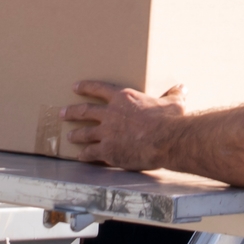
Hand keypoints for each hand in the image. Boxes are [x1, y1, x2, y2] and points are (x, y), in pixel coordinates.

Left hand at [64, 79, 187, 169]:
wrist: (165, 139)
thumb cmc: (169, 119)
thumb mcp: (174, 103)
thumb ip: (174, 95)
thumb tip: (182, 88)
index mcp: (124, 98)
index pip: (99, 89)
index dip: (86, 87)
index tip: (75, 87)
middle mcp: (110, 114)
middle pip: (84, 111)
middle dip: (71, 112)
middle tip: (62, 113)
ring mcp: (106, 133)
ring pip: (84, 133)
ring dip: (76, 135)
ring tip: (69, 137)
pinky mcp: (107, 151)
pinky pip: (90, 153)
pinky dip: (84, 155)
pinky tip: (80, 157)